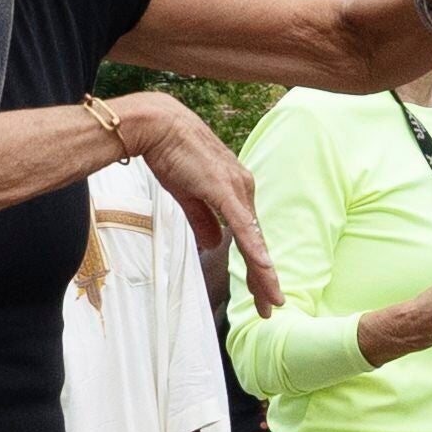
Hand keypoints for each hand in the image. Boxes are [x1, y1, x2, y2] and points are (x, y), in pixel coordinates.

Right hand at [118, 90, 267, 303]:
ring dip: (262, 272)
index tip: (262, 291)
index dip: (256, 265)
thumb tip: (215, 245)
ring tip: (272, 299)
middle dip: (265, 278)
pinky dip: (253, 247)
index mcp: (235, 192)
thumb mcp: (188, 195)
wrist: (159, 126)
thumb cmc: (171, 154)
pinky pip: (242, 225)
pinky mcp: (223, 189)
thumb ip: (203, 221)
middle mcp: (243, 190)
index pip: (250, 235)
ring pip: (253, 239)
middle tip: (273, 306)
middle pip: (257, 242)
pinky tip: (263, 268)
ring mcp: (235, 189)